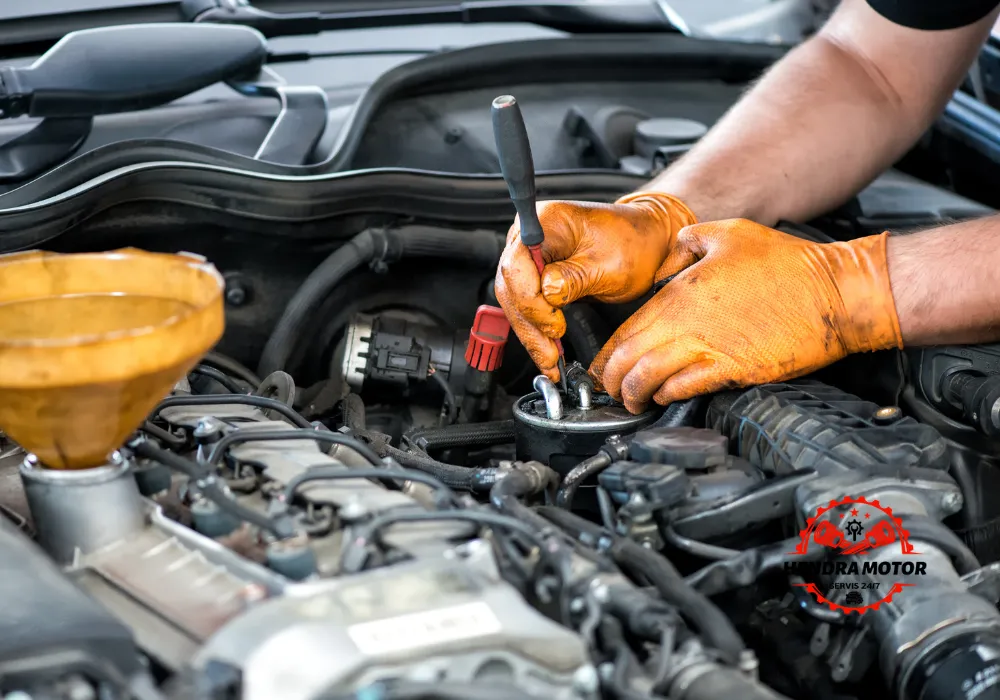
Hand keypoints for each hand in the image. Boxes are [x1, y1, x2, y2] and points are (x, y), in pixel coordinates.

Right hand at [494, 191, 696, 381]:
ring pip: (515, 301)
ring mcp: (530, 256)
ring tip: (549, 360)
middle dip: (530, 324)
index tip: (554, 324)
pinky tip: (546, 349)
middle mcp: (530, 236)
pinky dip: (536, 329)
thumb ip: (574, 278)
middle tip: (549, 354)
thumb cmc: (633, 244)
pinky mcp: (535, 275)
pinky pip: (527, 305)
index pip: (517, 264)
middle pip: (511, 286)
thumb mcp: (610, 264)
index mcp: (546, 221)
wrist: (645, 241)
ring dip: (531, 333)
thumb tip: (547, 294)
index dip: (531, 300)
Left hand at [590, 219, 902, 413]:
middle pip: (629, 359)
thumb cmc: (788, 264)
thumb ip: (687, 242)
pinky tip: (665, 397)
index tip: (601, 366)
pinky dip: (668, 395)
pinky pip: (687, 388)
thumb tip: (669, 252)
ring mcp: (711, 348)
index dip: (607, 353)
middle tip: (608, 389)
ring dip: (635, 394)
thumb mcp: (728, 233)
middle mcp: (688, 323)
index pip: (626, 329)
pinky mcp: (735, 369)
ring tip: (631, 401)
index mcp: (680, 292)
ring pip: (651, 378)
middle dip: (611, 380)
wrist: (835, 293)